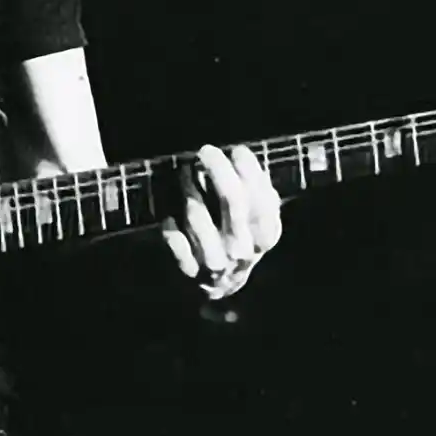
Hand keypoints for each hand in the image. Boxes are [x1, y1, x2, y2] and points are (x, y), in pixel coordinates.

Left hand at [161, 145, 281, 299]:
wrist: (219, 286)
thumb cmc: (237, 238)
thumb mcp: (254, 220)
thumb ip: (255, 192)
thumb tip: (242, 156)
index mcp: (264, 236)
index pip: (262, 200)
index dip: (250, 171)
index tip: (238, 150)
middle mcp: (242, 250)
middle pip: (232, 200)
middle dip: (218, 169)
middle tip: (206, 150)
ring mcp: (215, 261)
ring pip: (197, 215)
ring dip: (188, 187)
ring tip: (185, 171)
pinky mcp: (188, 270)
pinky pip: (175, 240)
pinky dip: (170, 225)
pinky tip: (170, 215)